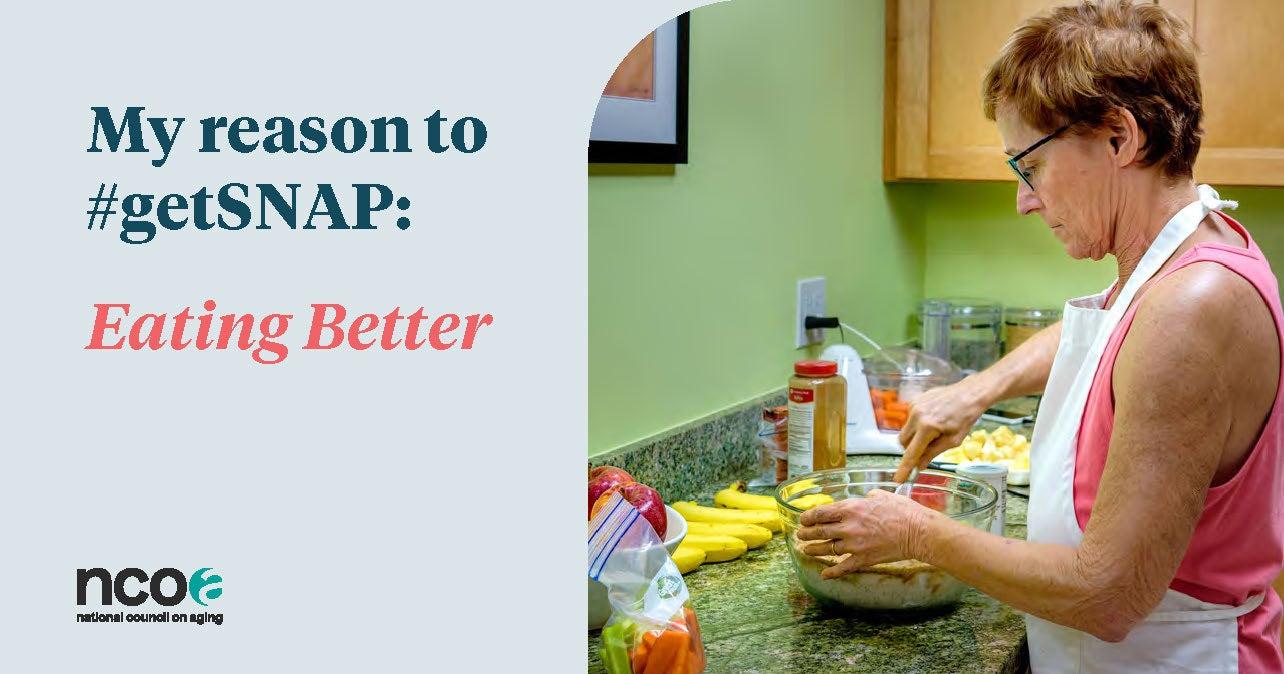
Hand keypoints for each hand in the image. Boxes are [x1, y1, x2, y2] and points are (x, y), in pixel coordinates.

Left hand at [796, 490, 929, 578]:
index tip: (803, 520)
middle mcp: (848, 527)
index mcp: (851, 508)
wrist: (917, 532)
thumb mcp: (881, 495)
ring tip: (806, 550)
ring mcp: (854, 545)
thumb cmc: (902, 511)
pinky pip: (843, 567)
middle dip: (807, 534)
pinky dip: (832, 572)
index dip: (808, 517)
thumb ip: (867, 497)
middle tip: (801, 535)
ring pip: (827, 549)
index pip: (821, 513)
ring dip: (814, 550)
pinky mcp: (863, 559)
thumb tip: (863, 499)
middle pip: (819, 531)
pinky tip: (824, 574)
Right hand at [894, 379, 988, 481]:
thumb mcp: (953, 440)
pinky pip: (909, 419)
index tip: (898, 479)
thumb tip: (919, 466)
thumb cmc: (965, 417)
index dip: (905, 468)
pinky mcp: (914, 400)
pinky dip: (917, 424)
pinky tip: (932, 419)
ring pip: (905, 430)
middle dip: (911, 449)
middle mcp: (916, 415)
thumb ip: (933, 453)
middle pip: (903, 442)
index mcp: (927, 427)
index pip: (911, 453)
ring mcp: (913, 406)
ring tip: (934, 430)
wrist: (969, 394)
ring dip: (915, 436)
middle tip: (927, 448)